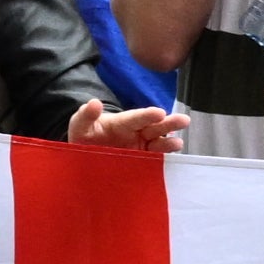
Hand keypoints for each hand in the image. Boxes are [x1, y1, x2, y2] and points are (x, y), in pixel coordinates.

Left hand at [64, 102, 184, 149]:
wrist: (84, 156)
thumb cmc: (85, 135)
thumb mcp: (80, 124)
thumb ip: (86, 114)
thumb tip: (94, 103)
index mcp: (122, 122)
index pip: (136, 118)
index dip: (147, 115)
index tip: (160, 112)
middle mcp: (135, 133)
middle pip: (153, 127)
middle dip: (168, 124)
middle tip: (184, 120)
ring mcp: (140, 147)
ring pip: (158, 142)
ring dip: (169, 142)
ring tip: (179, 143)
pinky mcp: (142, 160)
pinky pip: (154, 159)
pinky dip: (164, 159)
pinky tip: (173, 158)